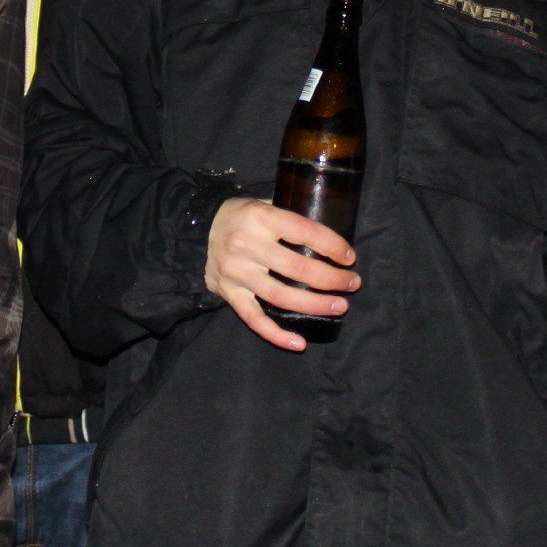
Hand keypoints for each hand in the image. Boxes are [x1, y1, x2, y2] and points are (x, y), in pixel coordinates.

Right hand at [203, 197, 358, 351]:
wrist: (194, 232)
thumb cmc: (238, 216)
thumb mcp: (261, 203)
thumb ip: (289, 213)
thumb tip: (330, 227)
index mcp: (260, 217)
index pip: (305, 232)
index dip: (332, 245)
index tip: (349, 257)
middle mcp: (247, 245)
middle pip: (298, 268)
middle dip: (332, 278)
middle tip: (352, 283)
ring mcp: (237, 273)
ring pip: (282, 296)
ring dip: (315, 304)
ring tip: (339, 306)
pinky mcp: (229, 294)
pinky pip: (255, 319)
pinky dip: (277, 334)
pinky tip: (299, 343)